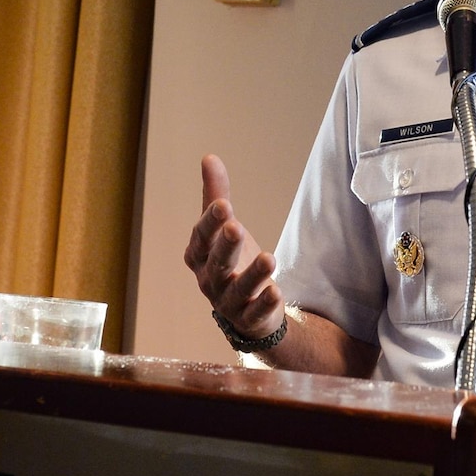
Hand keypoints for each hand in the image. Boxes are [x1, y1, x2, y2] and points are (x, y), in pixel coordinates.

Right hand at [184, 155, 283, 338]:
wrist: (242, 308)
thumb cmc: (230, 260)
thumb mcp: (222, 228)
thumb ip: (216, 195)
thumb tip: (209, 157)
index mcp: (199, 255)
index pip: (202, 236)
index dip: (210, 221)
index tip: (223, 204)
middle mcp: (209, 279)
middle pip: (216, 262)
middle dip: (226, 245)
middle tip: (236, 226)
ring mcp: (227, 301)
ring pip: (238, 288)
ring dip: (253, 274)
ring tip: (269, 258)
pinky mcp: (248, 318)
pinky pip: (255, 312)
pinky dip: (264, 303)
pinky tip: (276, 291)